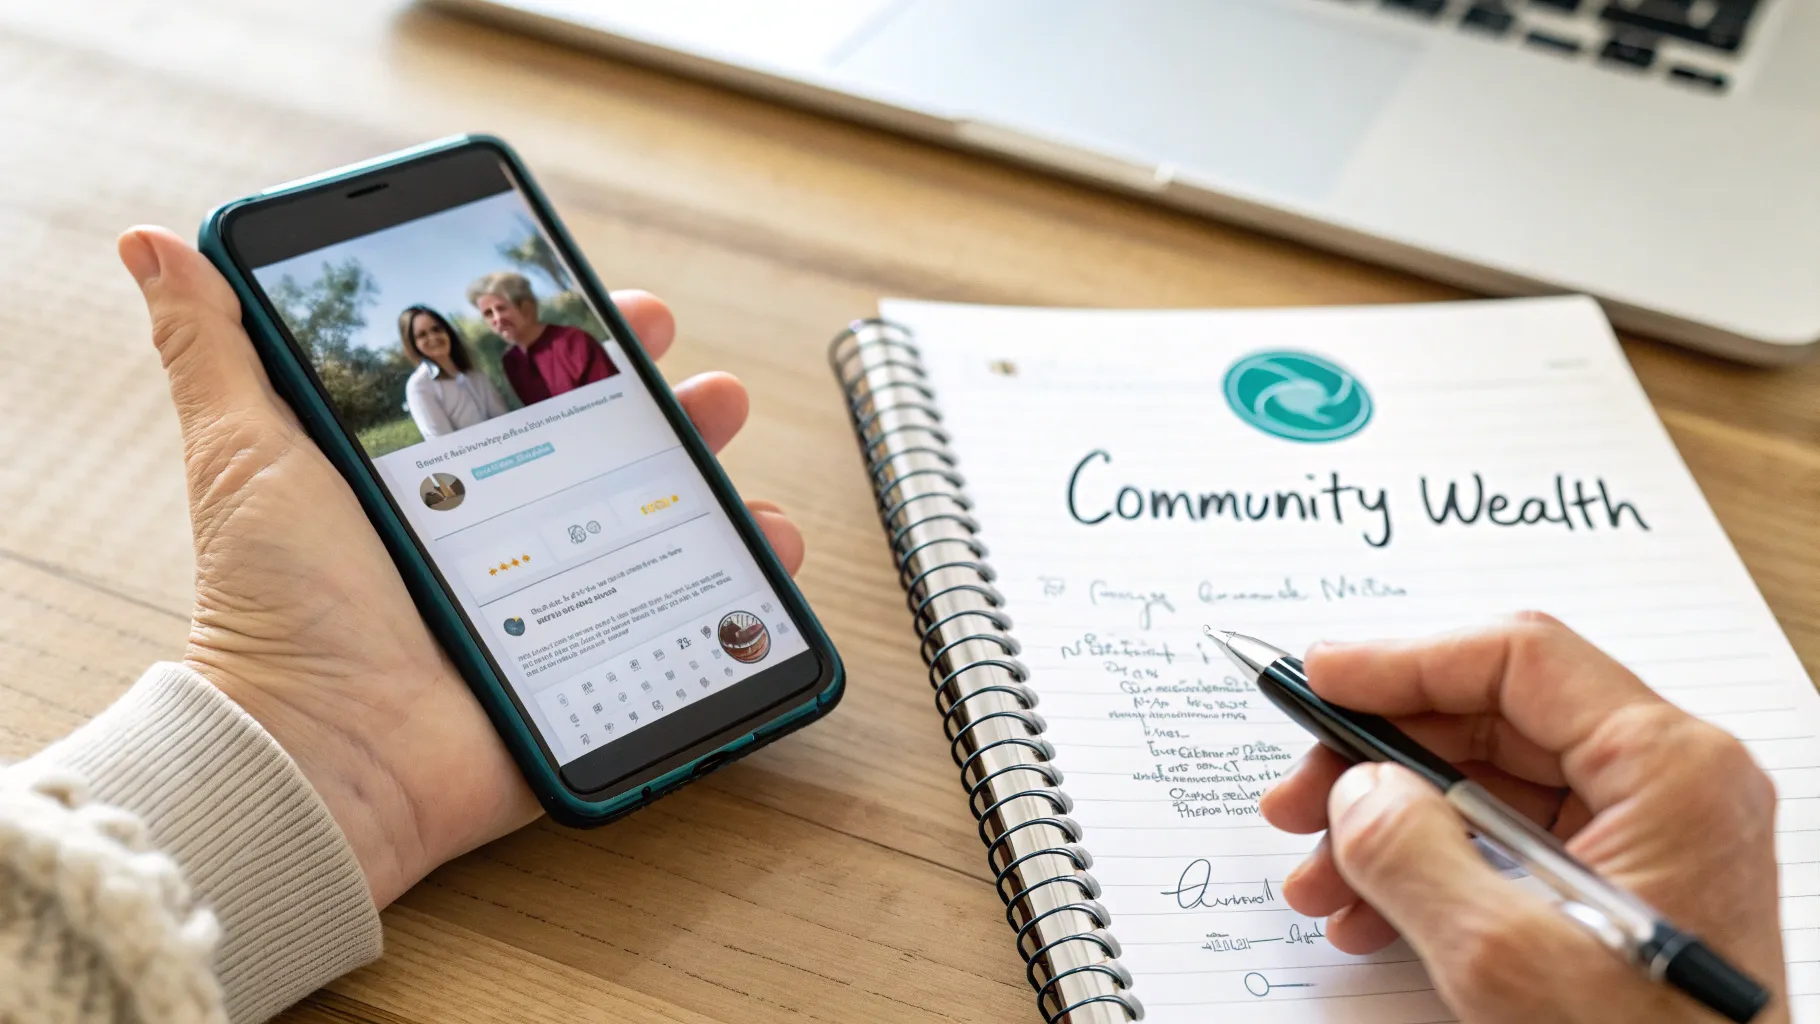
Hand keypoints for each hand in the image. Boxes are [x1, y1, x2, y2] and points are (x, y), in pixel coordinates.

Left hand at [118, 226, 804, 905]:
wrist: (326, 752)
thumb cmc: (280, 607)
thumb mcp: (247, 454)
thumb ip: (216, 348)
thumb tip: (159, 245)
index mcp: (436, 482)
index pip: (525, 391)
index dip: (577, 344)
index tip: (613, 303)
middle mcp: (503, 535)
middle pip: (607, 449)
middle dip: (662, 396)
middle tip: (694, 369)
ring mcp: (556, 602)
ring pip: (659, 522)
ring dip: (714, 473)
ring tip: (732, 430)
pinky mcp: (593, 668)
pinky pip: (687, 616)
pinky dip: (744, 583)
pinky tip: (766, 547)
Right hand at [1259, 613, 1787, 1023]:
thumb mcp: (1507, 962)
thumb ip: (1414, 857)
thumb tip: (1356, 789)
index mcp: (1670, 770)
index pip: (1517, 658)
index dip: (1402, 661)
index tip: (1318, 682)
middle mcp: (1669, 781)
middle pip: (1491, 715)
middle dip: (1377, 756)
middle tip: (1298, 797)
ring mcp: (1648, 830)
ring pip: (1486, 778)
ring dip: (1387, 819)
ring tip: (1320, 876)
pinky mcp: (1622, 877)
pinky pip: (1505, 836)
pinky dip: (1428, 862)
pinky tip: (1368, 910)